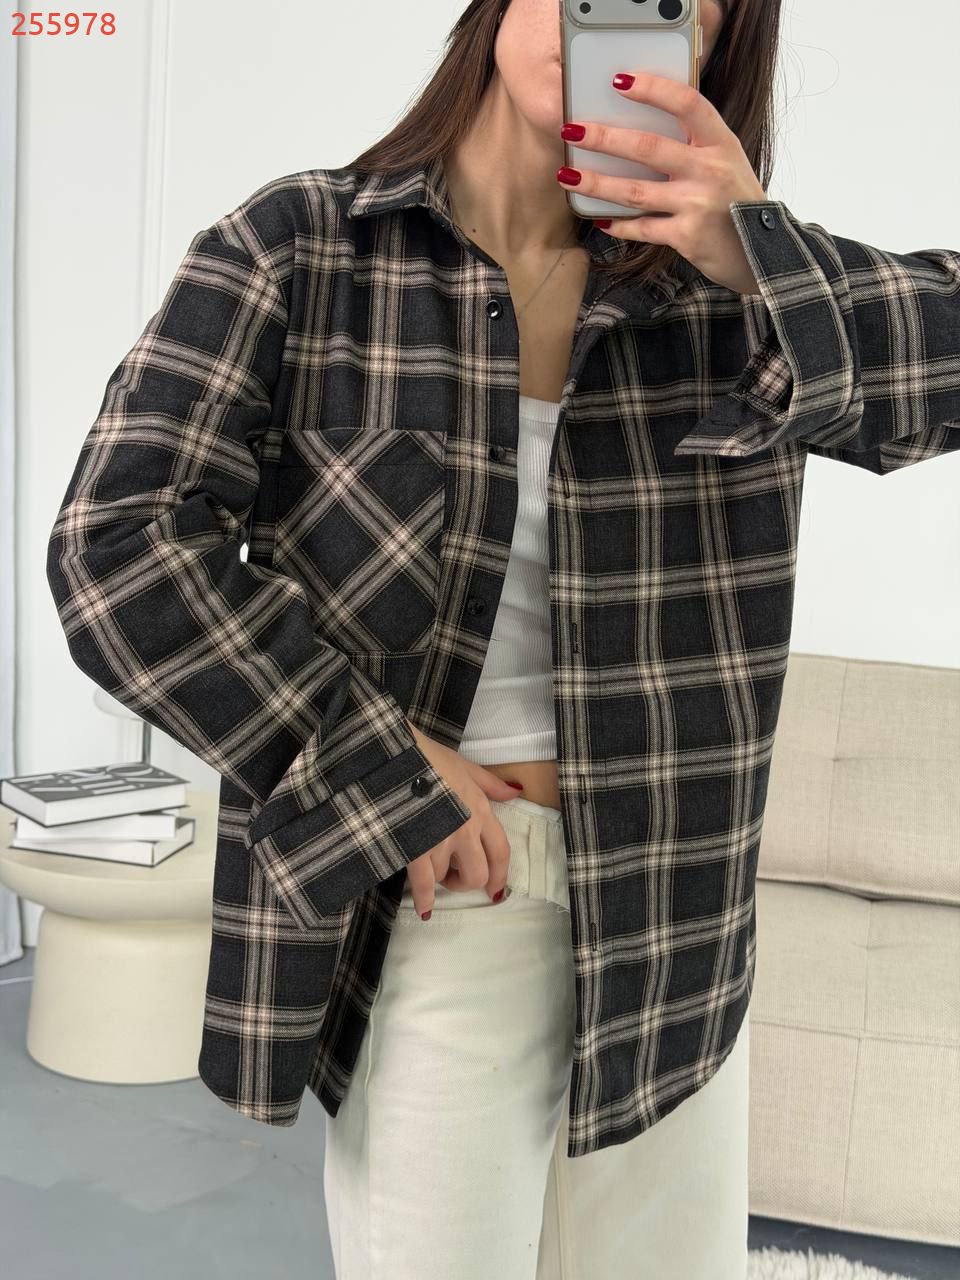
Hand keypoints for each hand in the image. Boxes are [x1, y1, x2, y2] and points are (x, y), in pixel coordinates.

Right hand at [405, 724, 522, 917]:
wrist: (394, 757)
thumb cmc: (428, 757)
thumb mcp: (465, 766)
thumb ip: (491, 784)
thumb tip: (515, 791)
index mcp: (481, 810)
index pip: (501, 853)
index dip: (500, 876)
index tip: (495, 890)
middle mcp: (466, 829)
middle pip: (477, 874)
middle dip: (467, 881)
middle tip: (454, 876)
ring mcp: (440, 840)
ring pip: (446, 877)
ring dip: (439, 880)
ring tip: (430, 872)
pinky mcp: (414, 847)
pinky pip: (423, 883)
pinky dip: (424, 899)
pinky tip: (424, 909)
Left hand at [557, 70, 766, 294]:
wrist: (760, 251)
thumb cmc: (736, 202)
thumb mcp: (726, 162)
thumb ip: (695, 145)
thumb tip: (641, 133)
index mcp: (721, 143)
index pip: (686, 103)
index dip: (653, 89)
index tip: (619, 81)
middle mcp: (709, 170)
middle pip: (648, 147)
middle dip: (605, 137)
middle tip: (572, 129)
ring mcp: (697, 204)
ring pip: (636, 191)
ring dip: (598, 182)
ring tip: (568, 176)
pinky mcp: (686, 236)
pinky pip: (643, 227)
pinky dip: (619, 225)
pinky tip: (599, 219)